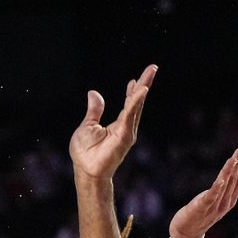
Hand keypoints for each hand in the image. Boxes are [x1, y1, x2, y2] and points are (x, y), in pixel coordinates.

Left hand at [69, 65, 157, 180]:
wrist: (85, 169)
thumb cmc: (85, 152)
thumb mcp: (88, 125)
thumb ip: (94, 110)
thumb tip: (94, 93)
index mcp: (118, 125)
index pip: (128, 104)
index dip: (133, 91)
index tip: (136, 79)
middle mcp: (126, 127)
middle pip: (137, 102)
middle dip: (144, 84)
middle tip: (152, 68)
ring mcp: (127, 131)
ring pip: (136, 106)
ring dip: (142, 89)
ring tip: (149, 74)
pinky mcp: (124, 136)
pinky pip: (130, 115)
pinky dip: (134, 102)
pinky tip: (139, 90)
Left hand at [169, 147, 237, 237]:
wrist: (186, 234)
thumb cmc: (198, 215)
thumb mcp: (212, 200)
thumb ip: (220, 190)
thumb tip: (225, 177)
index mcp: (228, 199)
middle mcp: (225, 202)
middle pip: (235, 180)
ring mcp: (214, 206)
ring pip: (224, 185)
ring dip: (229, 171)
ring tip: (234, 158)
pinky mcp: (202, 208)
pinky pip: (211, 196)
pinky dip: (217, 188)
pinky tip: (221, 180)